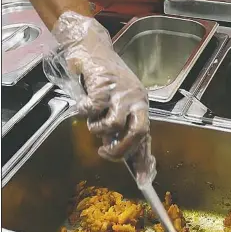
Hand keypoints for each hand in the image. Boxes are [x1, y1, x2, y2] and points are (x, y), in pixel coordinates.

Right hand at [44, 12, 154, 182]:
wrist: (95, 50)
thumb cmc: (109, 80)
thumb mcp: (122, 102)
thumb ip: (125, 125)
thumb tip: (128, 156)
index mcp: (142, 105)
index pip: (146, 136)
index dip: (144, 160)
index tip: (144, 180)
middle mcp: (135, 99)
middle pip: (137, 132)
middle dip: (120, 150)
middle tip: (104, 152)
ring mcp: (120, 93)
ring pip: (113, 125)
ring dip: (98, 129)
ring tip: (93, 122)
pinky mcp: (103, 86)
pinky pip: (92, 110)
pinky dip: (84, 111)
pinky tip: (83, 105)